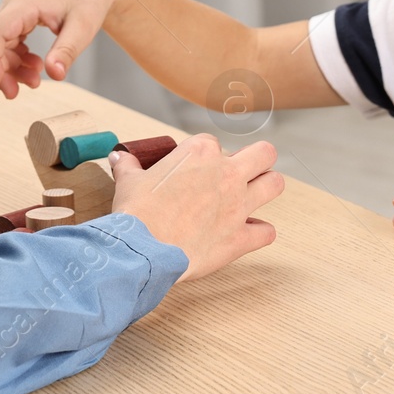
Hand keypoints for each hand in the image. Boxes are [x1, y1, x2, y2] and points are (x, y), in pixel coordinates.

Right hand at [0, 0, 121, 97]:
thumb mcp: (83, 28)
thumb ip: (66, 51)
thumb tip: (54, 76)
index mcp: (25, 2)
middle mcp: (14, 2)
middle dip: (3, 70)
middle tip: (15, 94)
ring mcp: (16, 7)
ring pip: (1, 42)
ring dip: (12, 65)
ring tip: (36, 80)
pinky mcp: (21, 13)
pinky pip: (10, 38)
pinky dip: (18, 56)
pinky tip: (35, 66)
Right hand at [109, 134, 284, 282]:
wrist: (143, 250)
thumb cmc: (136, 213)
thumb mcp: (128, 182)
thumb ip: (128, 166)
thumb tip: (118, 158)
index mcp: (200, 153)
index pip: (212, 143)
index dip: (204, 156)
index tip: (194, 169)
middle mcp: (227, 173)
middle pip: (263, 153)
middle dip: (258, 159)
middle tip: (243, 171)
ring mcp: (238, 205)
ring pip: (275, 184)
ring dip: (267, 187)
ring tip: (254, 194)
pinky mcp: (241, 237)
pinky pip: (267, 232)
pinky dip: (259, 232)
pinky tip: (248, 233)